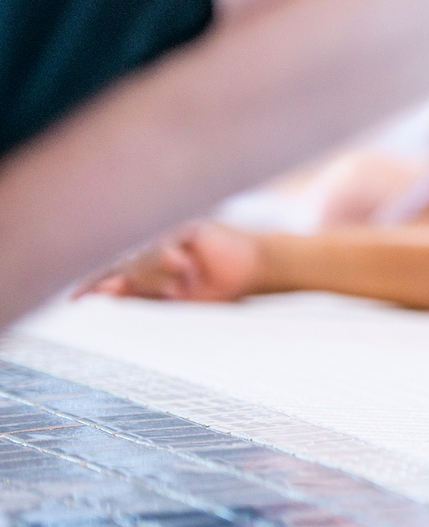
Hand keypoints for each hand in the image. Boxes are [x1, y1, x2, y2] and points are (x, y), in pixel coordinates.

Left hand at [77, 221, 262, 301]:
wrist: (256, 270)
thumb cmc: (219, 284)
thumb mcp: (178, 300)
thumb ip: (144, 295)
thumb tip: (108, 293)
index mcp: (149, 263)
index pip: (114, 270)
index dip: (94, 282)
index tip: (75, 299)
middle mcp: (155, 245)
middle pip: (126, 264)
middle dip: (125, 281)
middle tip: (122, 293)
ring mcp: (169, 234)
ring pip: (143, 256)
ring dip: (159, 277)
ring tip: (181, 289)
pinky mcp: (186, 226)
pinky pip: (165, 242)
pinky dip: (169, 257)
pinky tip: (183, 265)